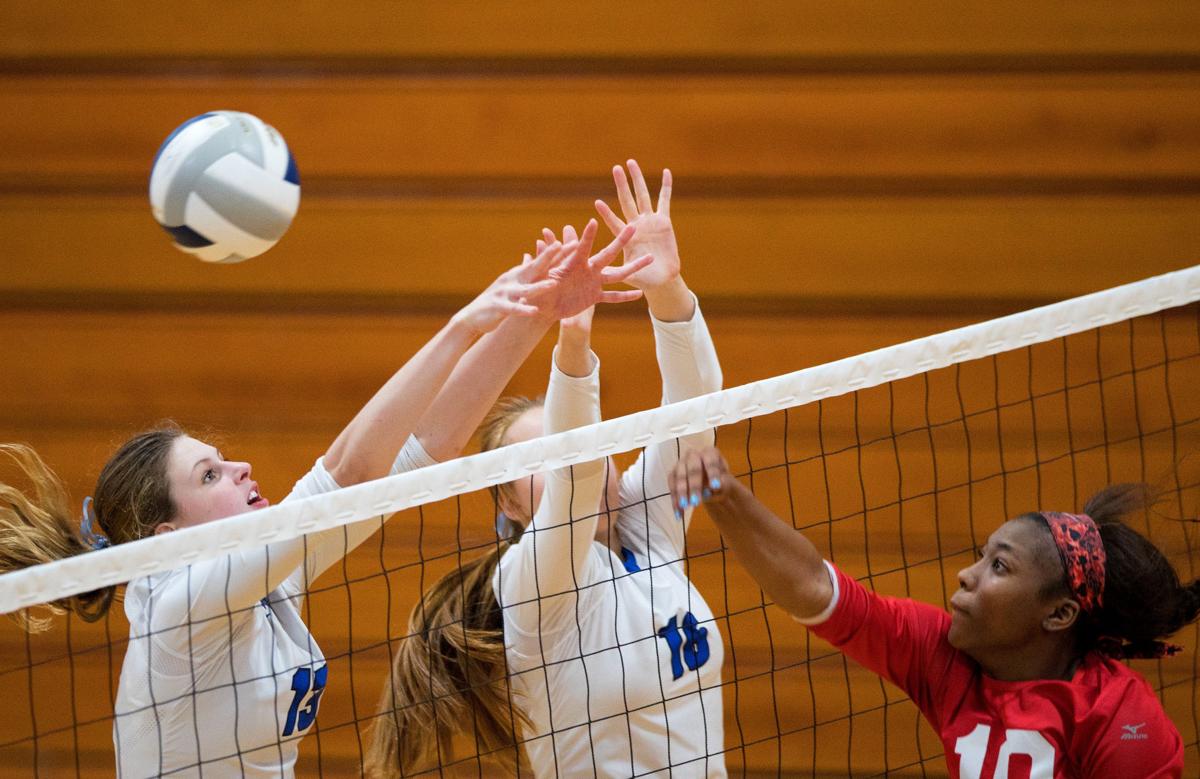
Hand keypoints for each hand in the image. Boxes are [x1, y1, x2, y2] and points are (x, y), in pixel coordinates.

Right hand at [452, 240, 569, 335]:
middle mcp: (513, 280)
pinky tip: (534, 311)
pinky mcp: (498, 307)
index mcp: (519, 274)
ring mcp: (505, 293)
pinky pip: (513, 308)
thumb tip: (531, 256)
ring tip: (553, 283)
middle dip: (548, 257)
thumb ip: (523, 271)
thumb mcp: (511, 284)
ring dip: (539, 286)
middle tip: (562, 246)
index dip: (557, 253)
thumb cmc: (496, 299)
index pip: (542, 261)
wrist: (473, 316)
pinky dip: (523, 309)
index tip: (574, 242)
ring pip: (525, 289)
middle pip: (534, 267)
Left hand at [538, 219, 651, 320]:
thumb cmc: (536, 286)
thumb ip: (543, 260)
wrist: (541, 304)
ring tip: (650, 258)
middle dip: (620, 242)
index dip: (587, 236)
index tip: (593, 221)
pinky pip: (612, 297)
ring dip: (633, 267)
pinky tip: (640, 294)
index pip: (582, 247)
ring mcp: (593, 282)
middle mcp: (587, 269)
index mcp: (573, 262)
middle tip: (633, 228)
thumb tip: (539, 246)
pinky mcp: (594, 297)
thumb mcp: (539, 274)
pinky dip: (625, 296)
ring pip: (617, 274)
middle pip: (608, 254)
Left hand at [594, 159, 679, 290]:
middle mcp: (636, 226)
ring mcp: (649, 222)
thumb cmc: (641, 279)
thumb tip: (593, 272)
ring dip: (637, 180)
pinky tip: (666, 172)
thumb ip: (611, 270)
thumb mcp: (623, 275)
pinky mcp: (664, 222)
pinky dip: (666, 187)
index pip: (613, 222)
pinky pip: (665, 201)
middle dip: (622, 185)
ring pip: (643, 196)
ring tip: (631, 163)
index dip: (607, 214)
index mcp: (625, 238)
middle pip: (627, 201)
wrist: (661, 280)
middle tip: (615, 168)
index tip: (597, 202)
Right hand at [668, 446, 732, 517]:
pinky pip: (671, 488)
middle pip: (693, 469)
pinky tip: (679, 513)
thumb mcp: (726, 483)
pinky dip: (675, 501)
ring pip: (679, 478)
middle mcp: (693, 455)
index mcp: (709, 453)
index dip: (713, 473)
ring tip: (685, 507)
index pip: (711, 461)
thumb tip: (710, 489)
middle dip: (694, 486)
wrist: (711, 485)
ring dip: (681, 493)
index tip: (716, 486)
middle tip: (696, 502)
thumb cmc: (720, 481)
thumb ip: (721, 484)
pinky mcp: (673, 475)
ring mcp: (681, 464)